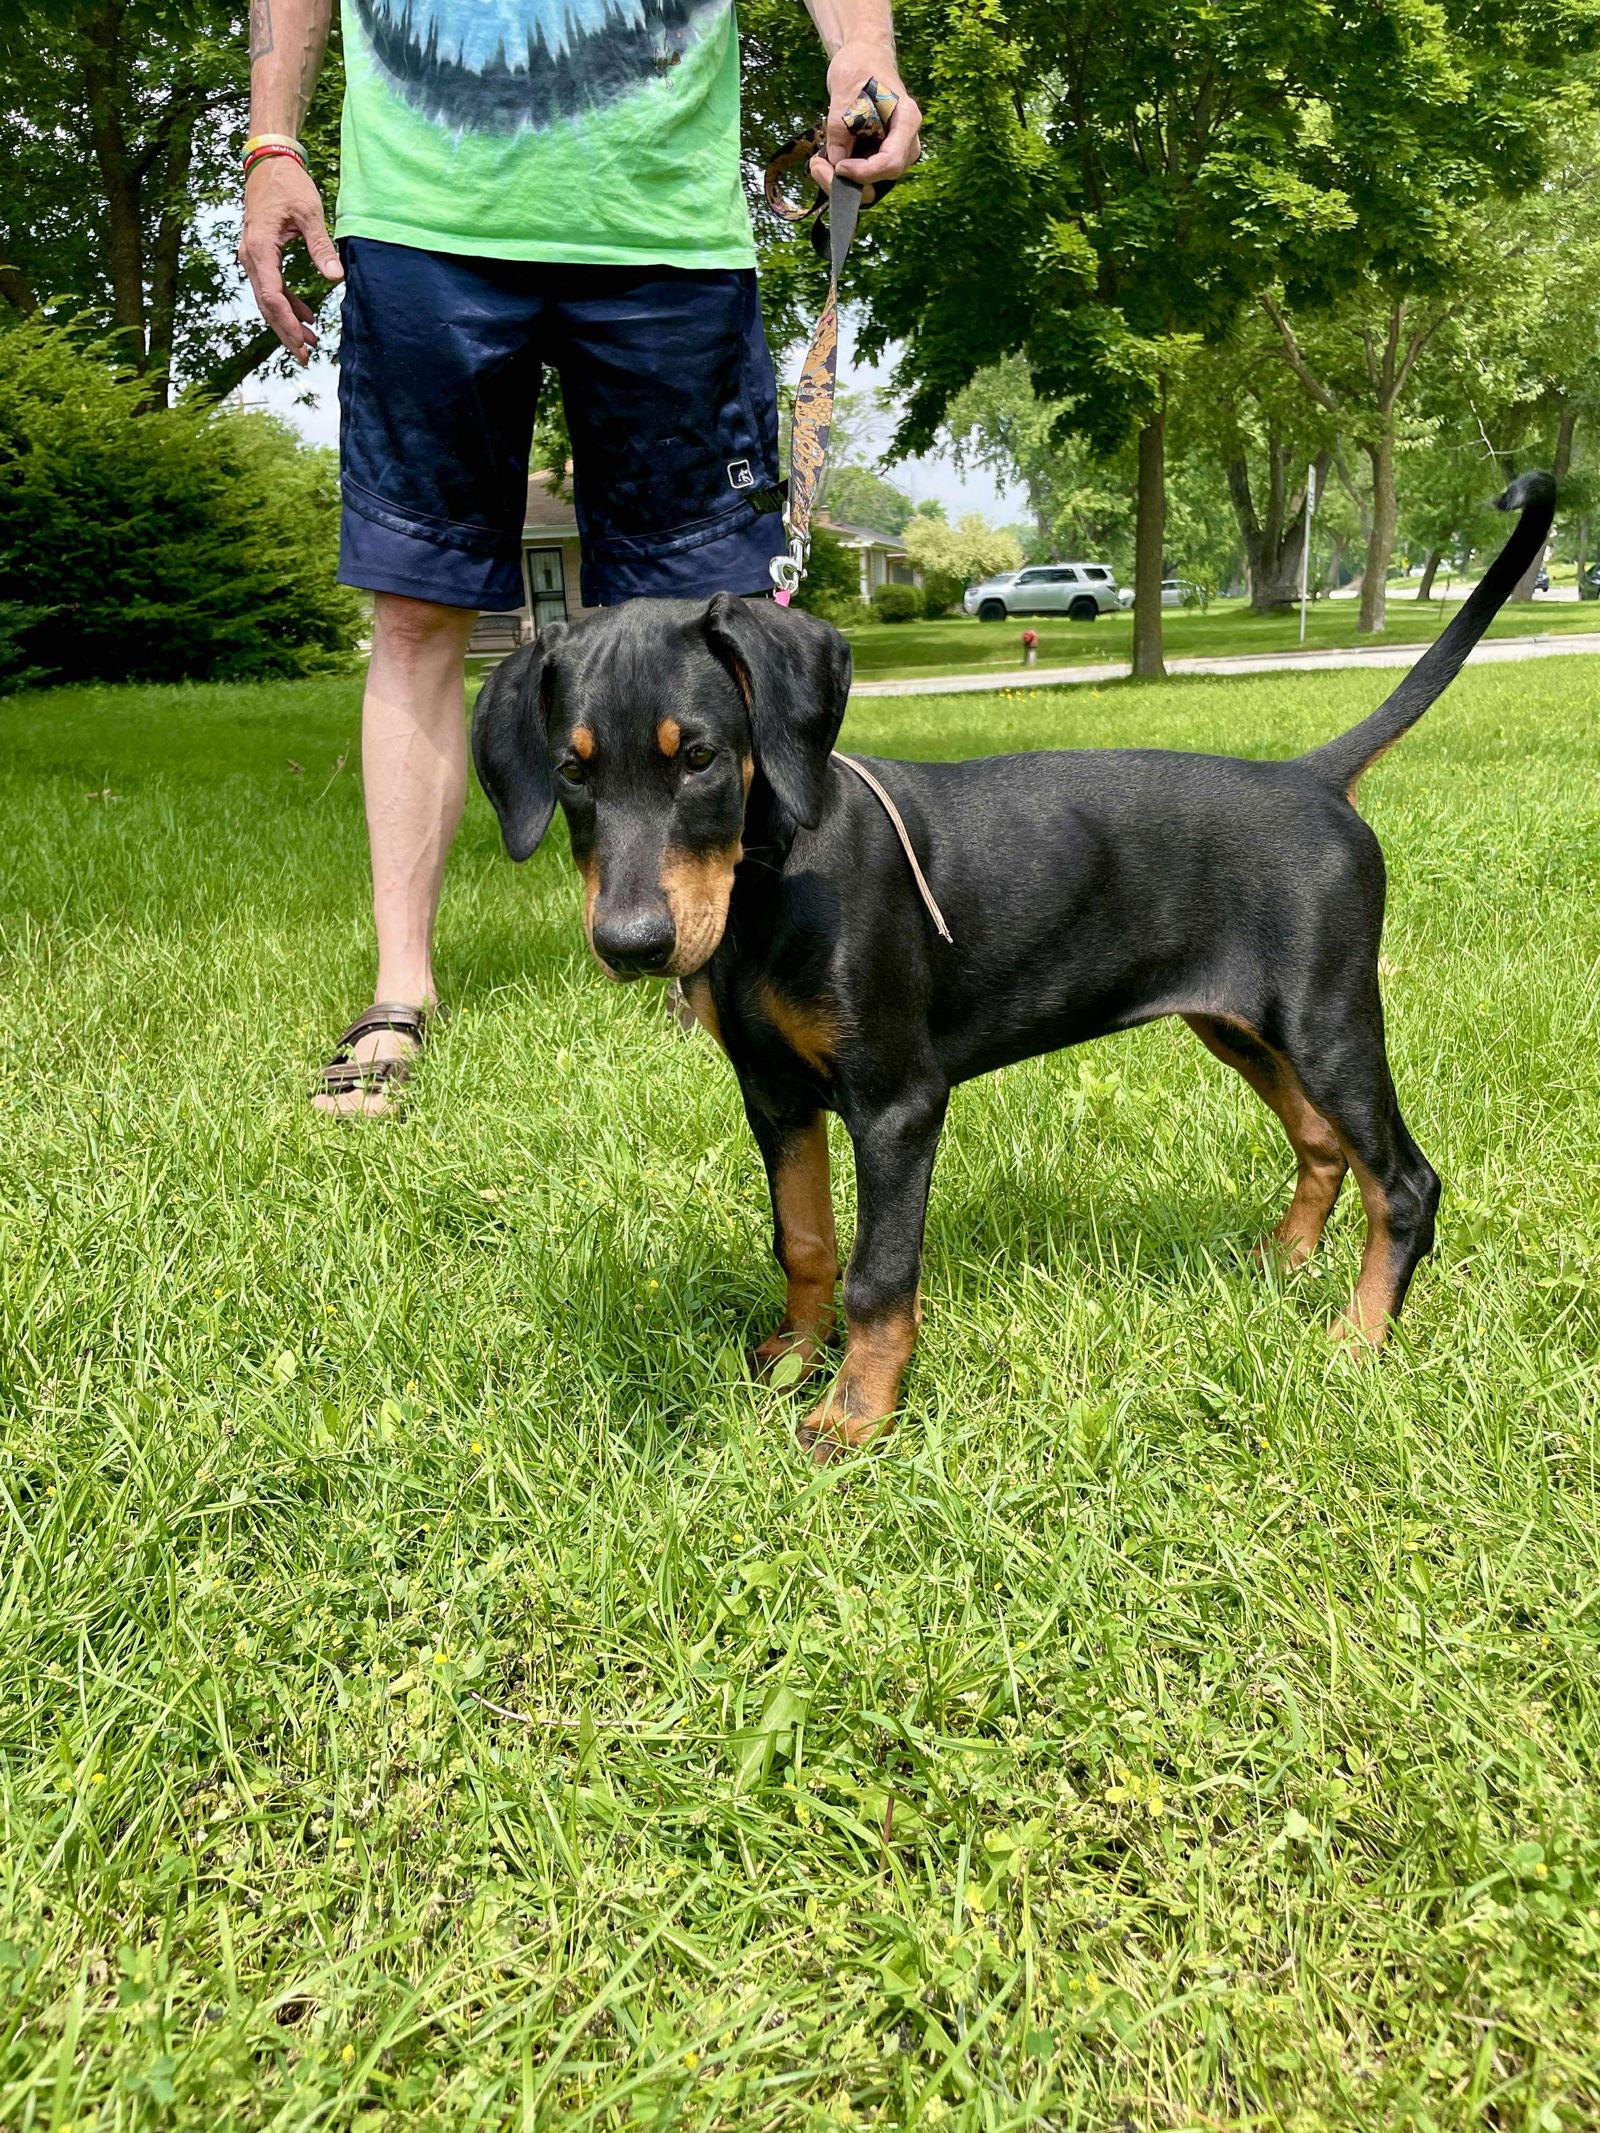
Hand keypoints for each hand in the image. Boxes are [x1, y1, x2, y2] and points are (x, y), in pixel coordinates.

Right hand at [238, 157, 342, 364]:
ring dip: (287, 321)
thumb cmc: (288, 183)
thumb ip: (321, 246)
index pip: (272, 296)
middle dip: (285, 332)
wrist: (268, 161)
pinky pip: (272, 286)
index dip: (287, 323)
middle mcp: (251, 256)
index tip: (302, 343)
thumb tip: (336, 278)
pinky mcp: (260, 254)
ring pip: (268, 299)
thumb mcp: (309, 212)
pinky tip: (307, 316)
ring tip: (309, 342)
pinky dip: (288, 303)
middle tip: (305, 355)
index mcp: (260, 248)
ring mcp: (253, 256)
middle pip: (266, 304)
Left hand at [809, 44, 922, 196]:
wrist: (863, 59)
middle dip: (849, 182)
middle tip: (818, 167)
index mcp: (907, 122)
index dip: (864, 172)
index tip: (838, 167)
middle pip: (882, 180)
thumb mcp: (845, 91)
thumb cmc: (860, 67)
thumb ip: (840, 127)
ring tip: (817, 163)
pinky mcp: (876, 157)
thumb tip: (835, 162)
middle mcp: (905, 143)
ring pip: (871, 185)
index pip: (891, 162)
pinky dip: (841, 175)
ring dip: (842, 182)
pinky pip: (862, 179)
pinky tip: (823, 161)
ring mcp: (892, 152)